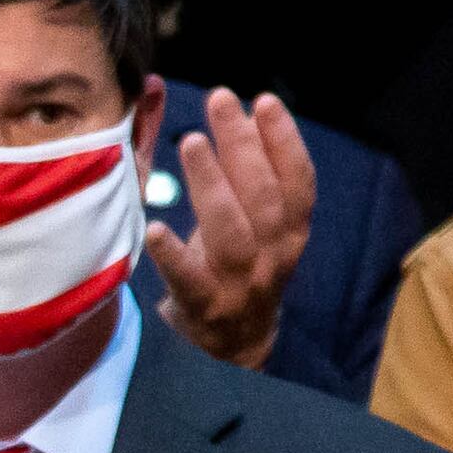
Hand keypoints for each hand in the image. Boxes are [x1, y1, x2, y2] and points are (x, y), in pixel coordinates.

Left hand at [144, 89, 315, 371]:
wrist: (235, 351)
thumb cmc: (242, 269)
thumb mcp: (259, 226)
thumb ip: (253, 176)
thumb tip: (241, 113)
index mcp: (292, 232)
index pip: (297, 181)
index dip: (284, 140)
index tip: (263, 101)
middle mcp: (274, 256)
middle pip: (262, 197)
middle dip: (243, 145)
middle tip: (220, 100)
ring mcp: (240, 285)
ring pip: (232, 232)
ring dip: (213, 185)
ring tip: (191, 142)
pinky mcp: (203, 309)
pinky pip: (189, 281)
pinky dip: (174, 256)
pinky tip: (155, 229)